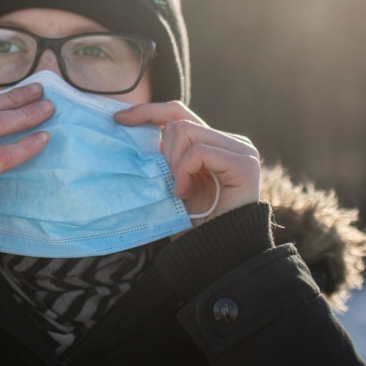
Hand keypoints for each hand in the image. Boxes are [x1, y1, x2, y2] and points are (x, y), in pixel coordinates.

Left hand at [114, 102, 259, 225]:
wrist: (212, 253)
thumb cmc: (190, 221)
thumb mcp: (169, 180)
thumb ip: (163, 155)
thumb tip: (131, 128)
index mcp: (213, 143)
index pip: (178, 113)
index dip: (148, 111)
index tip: (119, 119)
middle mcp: (230, 142)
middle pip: (180, 121)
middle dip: (163, 152)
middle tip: (168, 182)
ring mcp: (242, 151)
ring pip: (187, 131)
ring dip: (173, 163)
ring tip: (178, 190)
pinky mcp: (245, 164)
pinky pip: (200, 151)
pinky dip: (184, 170)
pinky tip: (183, 192)